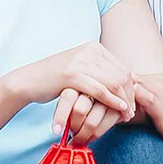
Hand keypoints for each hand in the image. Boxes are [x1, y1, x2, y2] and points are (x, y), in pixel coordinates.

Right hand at [8, 43, 138, 146]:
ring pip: (113, 82)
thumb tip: (123, 82)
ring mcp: (80, 61)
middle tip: (131, 113)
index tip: (133, 104)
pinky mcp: (72, 75)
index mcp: (94, 47)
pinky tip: (118, 110)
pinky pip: (99, 90)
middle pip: (121, 74)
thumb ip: (99, 71)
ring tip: (126, 116)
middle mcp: (89, 50)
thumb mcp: (81, 69)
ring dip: (124, 101)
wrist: (29, 80)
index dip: (131, 87)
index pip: (122, 68)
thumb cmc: (55, 79)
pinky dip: (112, 101)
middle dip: (130, 96)